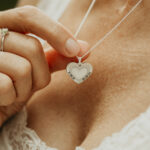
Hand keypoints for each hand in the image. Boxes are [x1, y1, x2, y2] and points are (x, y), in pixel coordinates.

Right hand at [0, 6, 88, 125]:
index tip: (76, 49)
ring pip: (23, 68)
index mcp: (3, 28)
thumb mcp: (36, 68)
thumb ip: (57, 56)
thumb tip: (84, 48)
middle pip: (32, 47)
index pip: (29, 16)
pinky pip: (6, 86)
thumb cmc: (16, 84)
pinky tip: (5, 98)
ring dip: (27, 87)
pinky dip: (12, 97)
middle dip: (41, 72)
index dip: (56, 32)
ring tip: (17, 90)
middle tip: (32, 83)